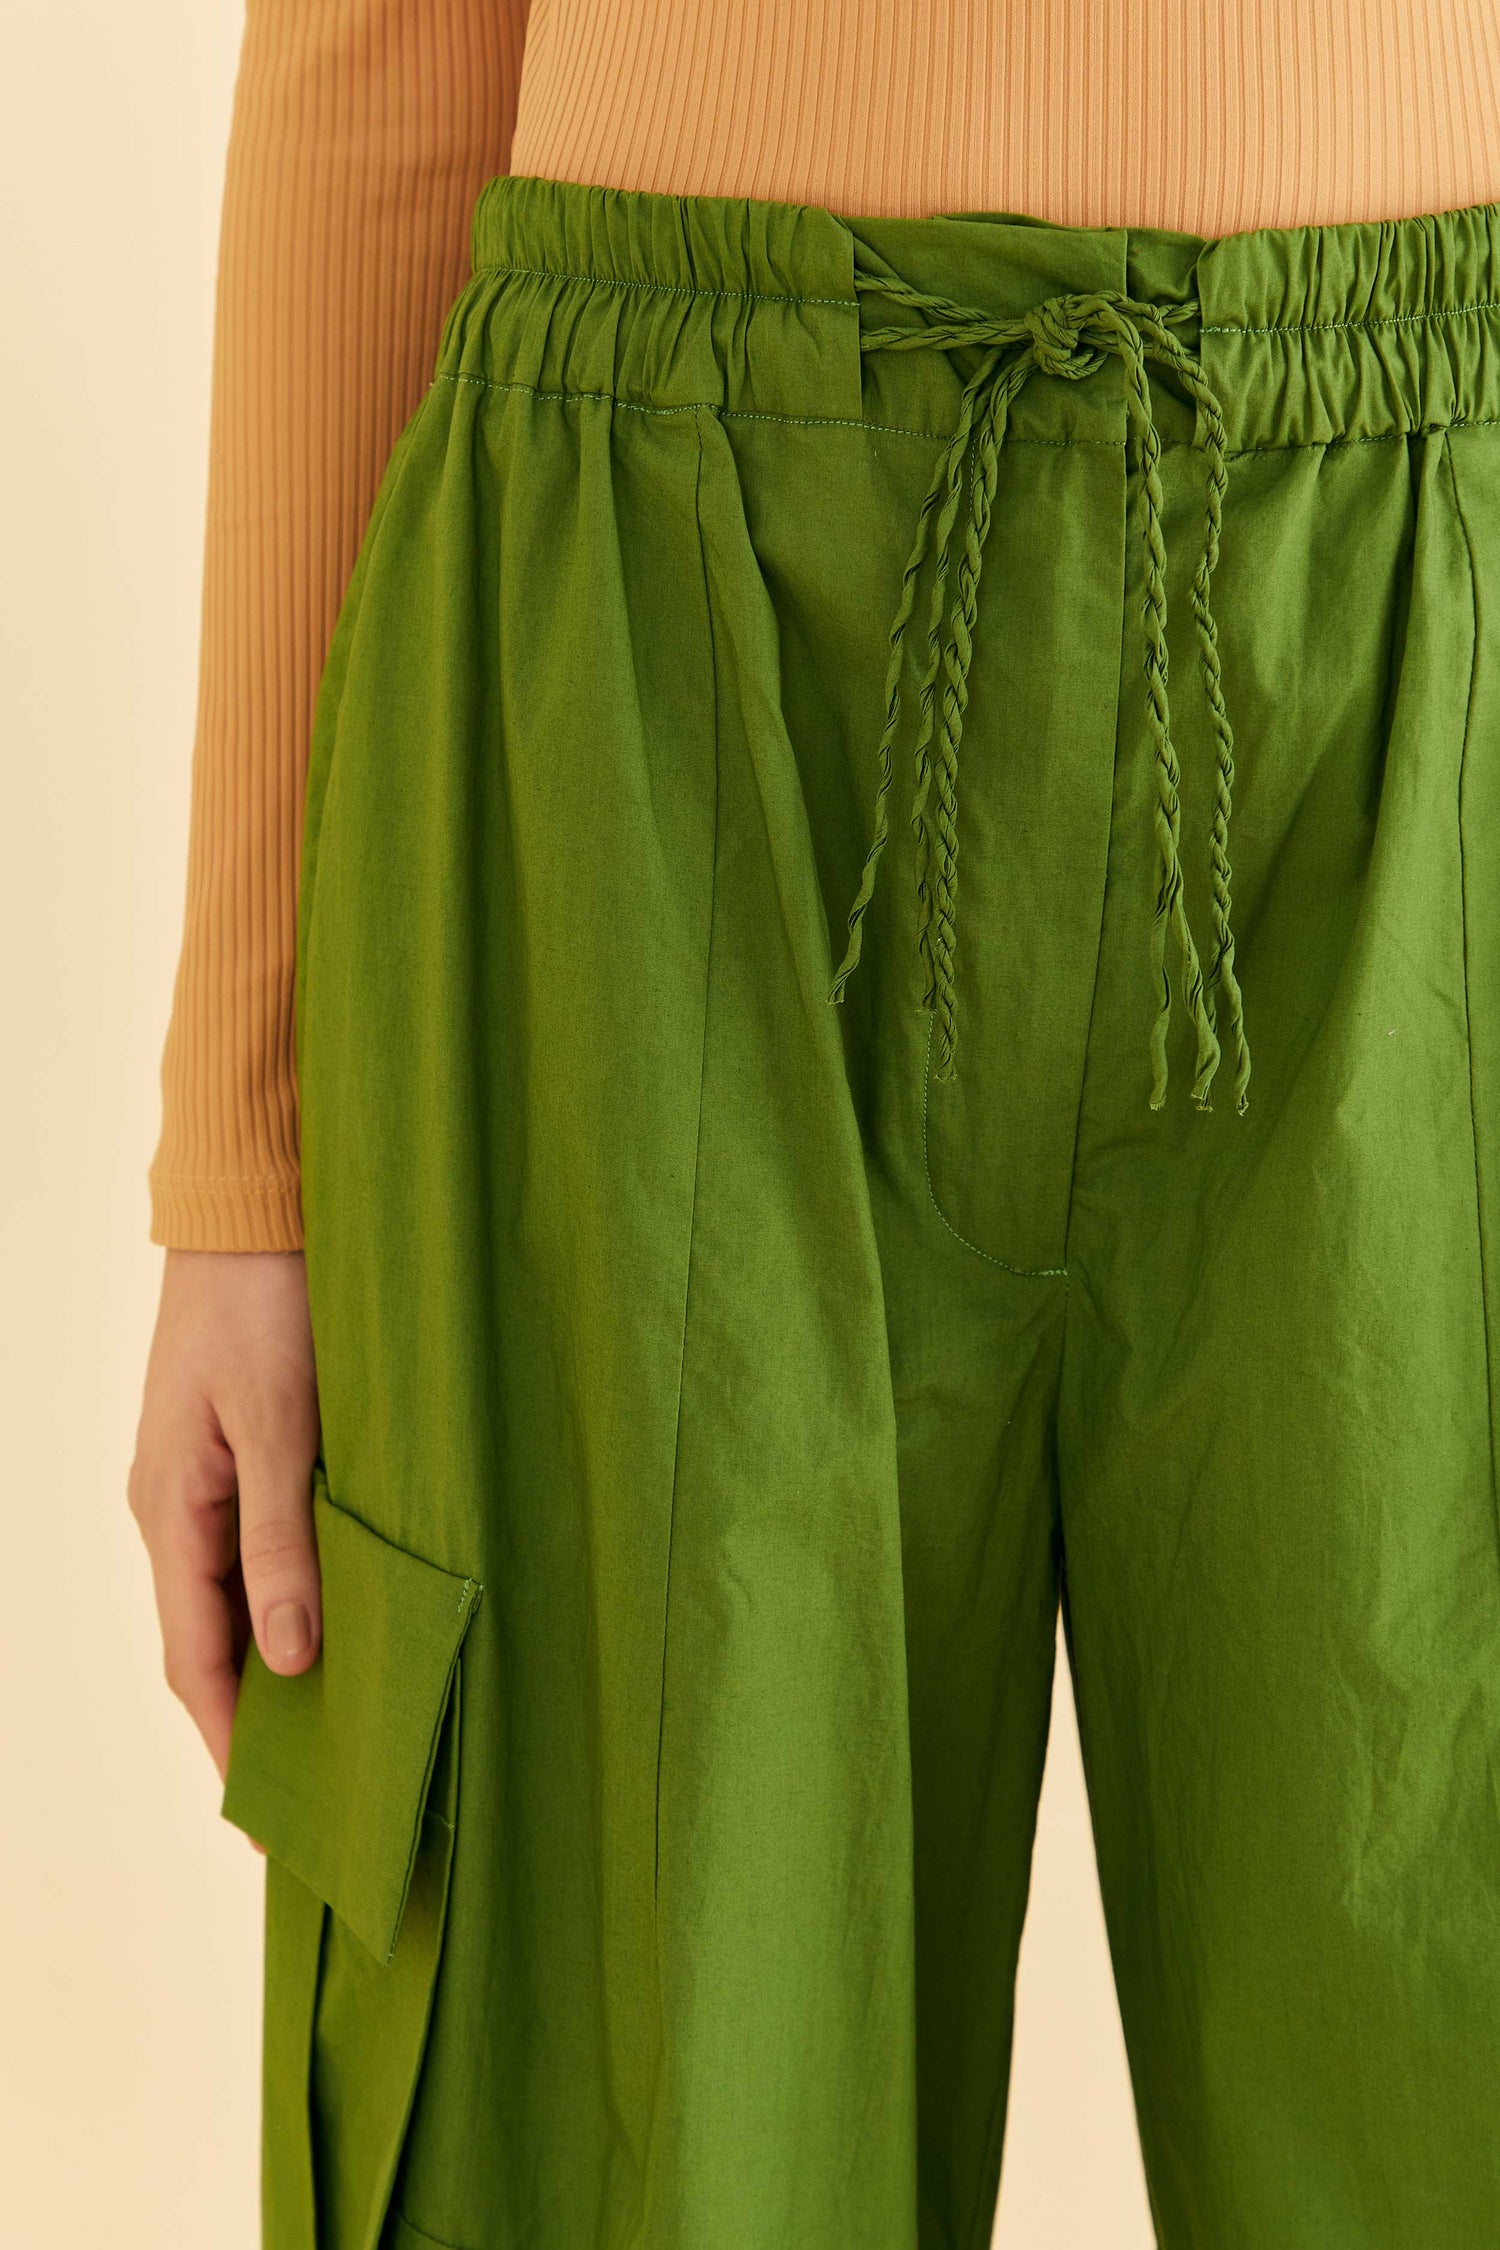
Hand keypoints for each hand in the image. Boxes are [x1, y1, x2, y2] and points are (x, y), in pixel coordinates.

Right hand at [129, 1249, 321, 1781]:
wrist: (253, 1208)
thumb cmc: (267, 1306)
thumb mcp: (281, 1425)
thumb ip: (282, 1542)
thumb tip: (288, 1659)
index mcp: (171, 1511)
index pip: (195, 1660)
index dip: (231, 1742)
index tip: (271, 1818)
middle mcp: (175, 1508)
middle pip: (211, 1640)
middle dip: (256, 1719)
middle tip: (317, 1792)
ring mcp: (202, 1481)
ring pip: (235, 1598)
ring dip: (276, 1662)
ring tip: (338, 1728)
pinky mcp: (237, 1453)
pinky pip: (254, 1551)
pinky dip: (290, 1598)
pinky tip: (336, 1622)